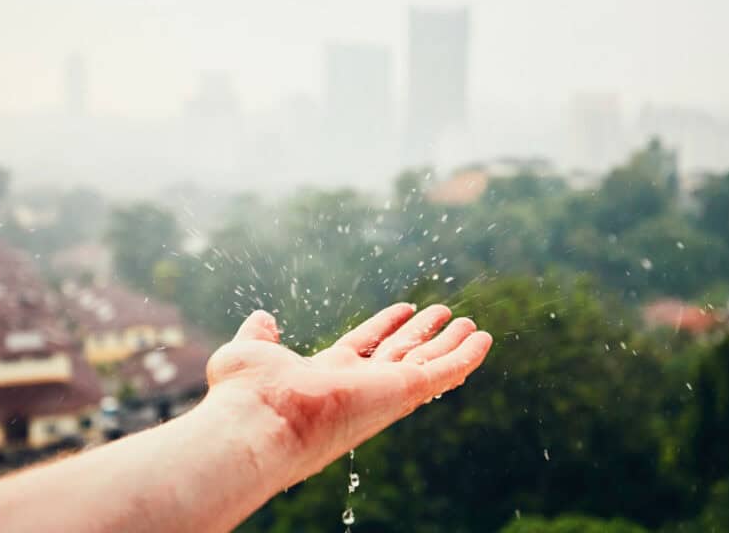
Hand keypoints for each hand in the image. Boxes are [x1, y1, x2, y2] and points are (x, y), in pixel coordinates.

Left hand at [203, 303, 491, 485]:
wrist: (259, 421)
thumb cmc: (246, 395)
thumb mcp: (249, 352)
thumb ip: (259, 335)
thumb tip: (263, 318)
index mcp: (327, 376)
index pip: (363, 346)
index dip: (384, 326)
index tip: (403, 309)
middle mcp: (359, 386)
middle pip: (399, 354)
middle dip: (420, 334)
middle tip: (441, 314)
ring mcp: (383, 391)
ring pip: (425, 362)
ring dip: (448, 343)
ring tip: (467, 323)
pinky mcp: (404, 392)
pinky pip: (443, 372)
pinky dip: (465, 356)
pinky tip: (482, 339)